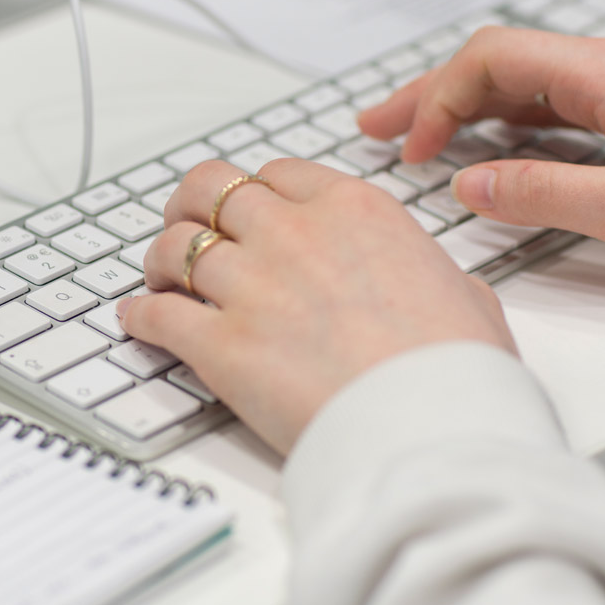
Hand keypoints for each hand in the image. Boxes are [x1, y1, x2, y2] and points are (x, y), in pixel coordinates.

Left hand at [117, 158, 515, 455]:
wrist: (433, 430)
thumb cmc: (457, 368)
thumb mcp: (465, 295)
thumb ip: (435, 274)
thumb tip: (442, 287)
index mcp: (349, 210)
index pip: (274, 173)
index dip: (251, 191)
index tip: (245, 210)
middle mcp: (291, 233)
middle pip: (208, 189)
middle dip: (189, 205)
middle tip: (187, 226)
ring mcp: (250, 285)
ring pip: (175, 247)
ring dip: (161, 261)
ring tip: (161, 278)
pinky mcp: (220, 343)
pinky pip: (158, 313)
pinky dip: (141, 315)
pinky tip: (139, 320)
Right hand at [358, 26, 604, 249]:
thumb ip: (545, 195)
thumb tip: (467, 188)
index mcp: (602, 74)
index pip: (489, 60)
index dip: (438, 101)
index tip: (416, 152)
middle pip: (492, 66)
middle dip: (428, 96)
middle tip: (377, 126)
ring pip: (517, 85)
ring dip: (460, 107)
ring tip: (417, 133)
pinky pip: (547, 106)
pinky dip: (499, 121)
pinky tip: (486, 140)